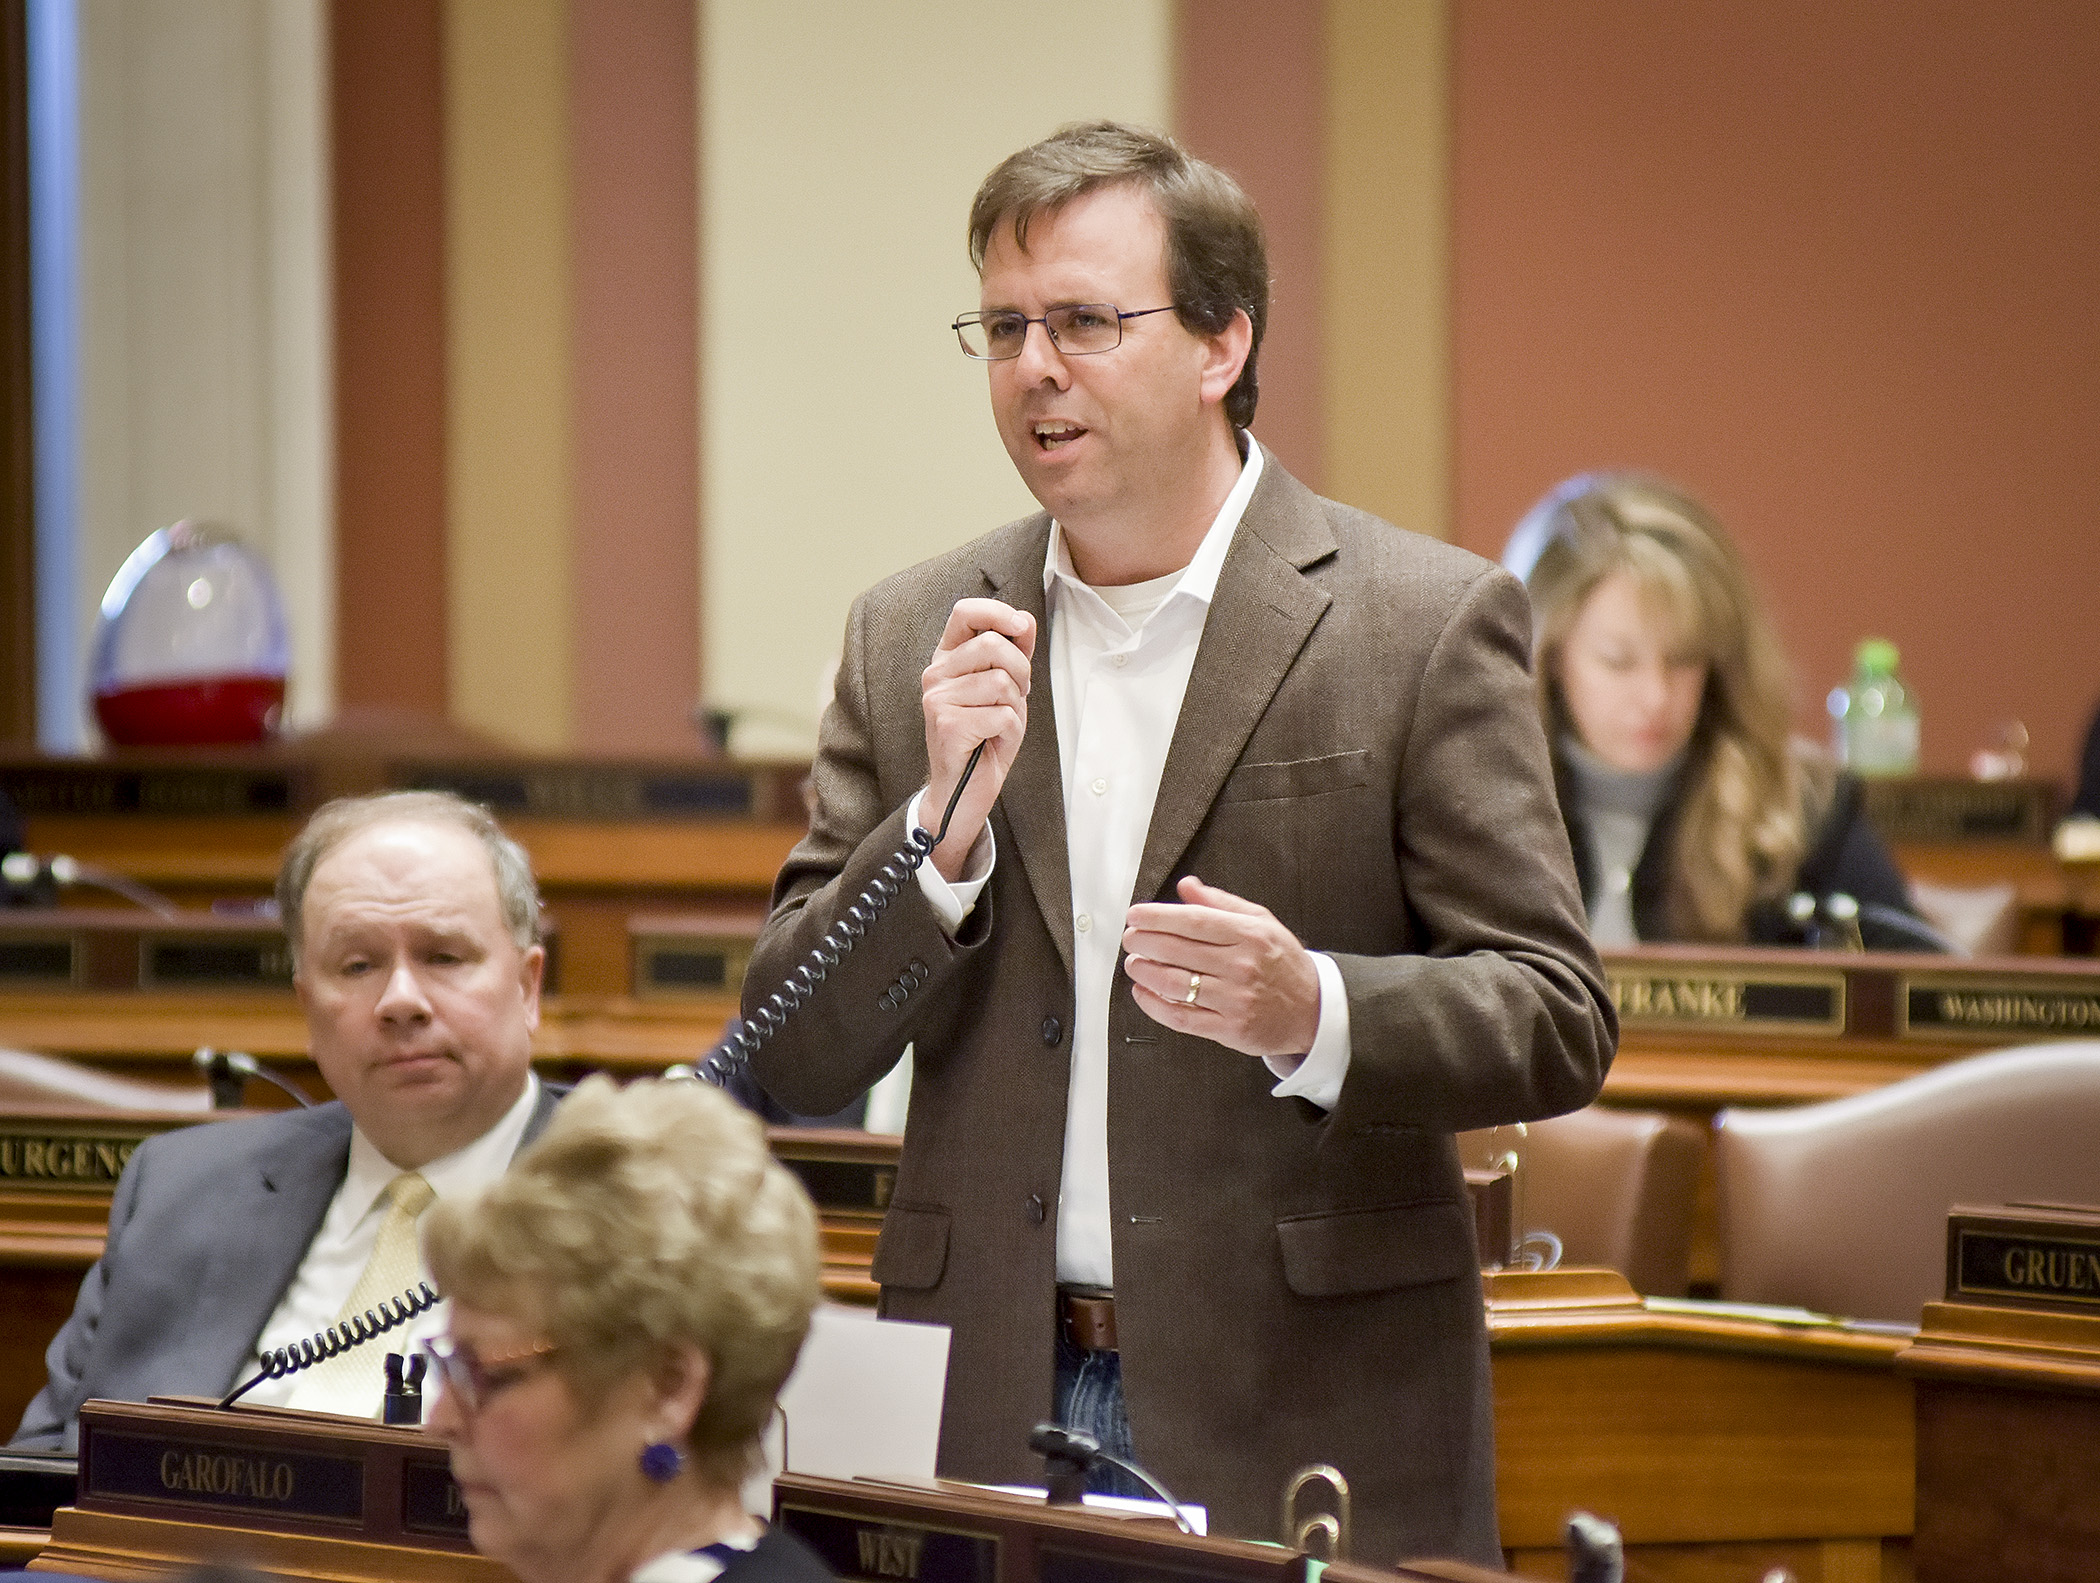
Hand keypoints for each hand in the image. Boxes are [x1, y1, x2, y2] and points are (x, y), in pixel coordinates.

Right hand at [922, 598, 1035, 880]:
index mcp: (946, 659)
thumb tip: (1024, 620)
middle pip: (993, 645)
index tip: (1021, 626)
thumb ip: (1013, 653)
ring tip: (1001, 722)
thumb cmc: (984, 738)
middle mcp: (935, 675)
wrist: (964, 791)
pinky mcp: (948, 725)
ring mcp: (937, 700)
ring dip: (1015, 706)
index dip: (998, 612)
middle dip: (1021, 670)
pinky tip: (993, 741)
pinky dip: (1010, 731)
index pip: (965, 613)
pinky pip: (1002, 714)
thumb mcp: (1005, 689)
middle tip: (1017, 696)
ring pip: (1001, 682)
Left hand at [1122, 875, 1320, 1060]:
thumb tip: (1186, 886)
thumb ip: (1221, 903)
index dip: (1157, 917)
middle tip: (1130, 938)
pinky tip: (1143, 993)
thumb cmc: (1283, 963)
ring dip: (1145, 972)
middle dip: (1144, 942)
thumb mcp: (1262, 922)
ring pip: (1176, 984)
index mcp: (1250, 935)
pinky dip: (1155, 1006)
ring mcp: (1235, 999)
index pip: (1193, 921)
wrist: (1313, 1010)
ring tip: (1133, 963)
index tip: (1135, 915)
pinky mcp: (1229, 1029)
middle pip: (1178, 950)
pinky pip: (1182, 1017)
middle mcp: (1242, 966)